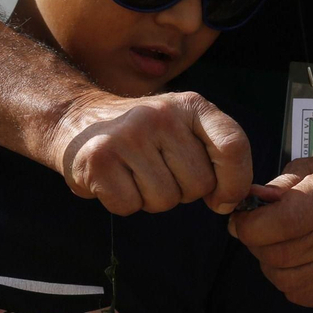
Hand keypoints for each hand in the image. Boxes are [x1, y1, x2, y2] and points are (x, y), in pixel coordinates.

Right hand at [49, 91, 252, 215]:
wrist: (77, 119)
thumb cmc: (142, 134)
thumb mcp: (183, 126)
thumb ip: (215, 155)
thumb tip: (233, 201)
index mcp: (190, 105)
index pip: (233, 145)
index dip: (235, 181)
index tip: (223, 199)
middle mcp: (161, 115)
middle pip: (199, 184)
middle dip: (182, 191)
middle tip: (158, 170)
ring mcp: (128, 136)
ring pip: (165, 200)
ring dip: (151, 198)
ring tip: (134, 173)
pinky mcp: (98, 160)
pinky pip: (129, 206)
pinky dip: (122, 202)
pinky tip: (114, 179)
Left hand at [229, 159, 312, 307]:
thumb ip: (282, 184)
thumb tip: (250, 202)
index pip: (279, 222)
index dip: (250, 225)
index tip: (243, 220)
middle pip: (278, 255)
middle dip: (257, 245)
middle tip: (258, 233)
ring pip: (285, 280)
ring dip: (271, 265)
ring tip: (278, 247)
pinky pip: (301, 295)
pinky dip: (290, 282)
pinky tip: (299, 262)